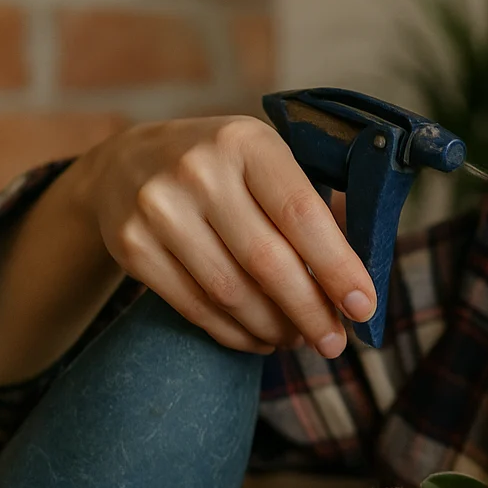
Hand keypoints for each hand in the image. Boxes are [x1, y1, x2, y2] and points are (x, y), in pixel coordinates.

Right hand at [75, 115, 374, 356]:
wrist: (124, 163)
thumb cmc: (223, 169)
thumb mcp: (268, 162)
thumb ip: (314, 209)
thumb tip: (359, 280)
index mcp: (247, 143)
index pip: (302, 214)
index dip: (337, 267)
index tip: (363, 308)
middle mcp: (199, 171)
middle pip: (268, 262)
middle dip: (311, 312)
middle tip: (335, 343)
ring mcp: (159, 209)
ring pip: (232, 293)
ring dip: (274, 327)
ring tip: (298, 338)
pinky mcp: (131, 246)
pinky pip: (195, 307)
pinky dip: (235, 333)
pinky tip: (260, 338)